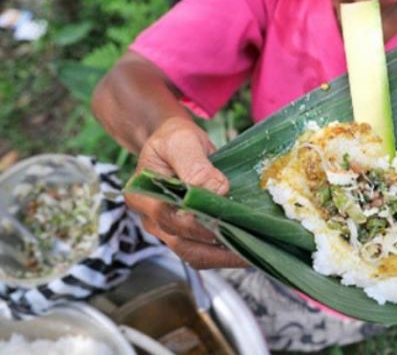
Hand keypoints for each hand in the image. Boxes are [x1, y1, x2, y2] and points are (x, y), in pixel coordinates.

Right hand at [126, 117, 246, 268]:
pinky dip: (225, 253)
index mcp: (143, 196)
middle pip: (183, 245)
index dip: (199, 222)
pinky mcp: (186, 234)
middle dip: (218, 249)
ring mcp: (169, 230)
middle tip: (250, 244)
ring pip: (195, 255)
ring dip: (224, 256)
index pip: (170, 218)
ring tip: (253, 251)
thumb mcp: (181, 140)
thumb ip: (195, 165)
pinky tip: (247, 247)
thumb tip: (218, 190)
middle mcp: (152, 219)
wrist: (174, 144)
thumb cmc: (174, 140)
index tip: (227, 216)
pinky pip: (204, 251)